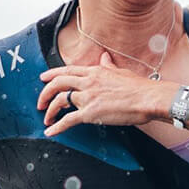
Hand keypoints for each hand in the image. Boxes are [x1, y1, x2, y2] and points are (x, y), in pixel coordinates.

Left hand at [38, 50, 166, 137]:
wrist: (147, 98)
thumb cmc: (138, 87)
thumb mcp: (120, 71)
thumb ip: (108, 65)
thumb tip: (104, 57)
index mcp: (95, 71)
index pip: (67, 70)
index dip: (52, 74)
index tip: (43, 78)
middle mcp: (88, 82)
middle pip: (58, 84)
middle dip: (45, 93)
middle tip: (40, 102)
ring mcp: (88, 97)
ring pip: (60, 101)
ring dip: (49, 110)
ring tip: (46, 118)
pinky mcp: (90, 113)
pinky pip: (67, 120)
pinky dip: (56, 126)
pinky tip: (50, 131)